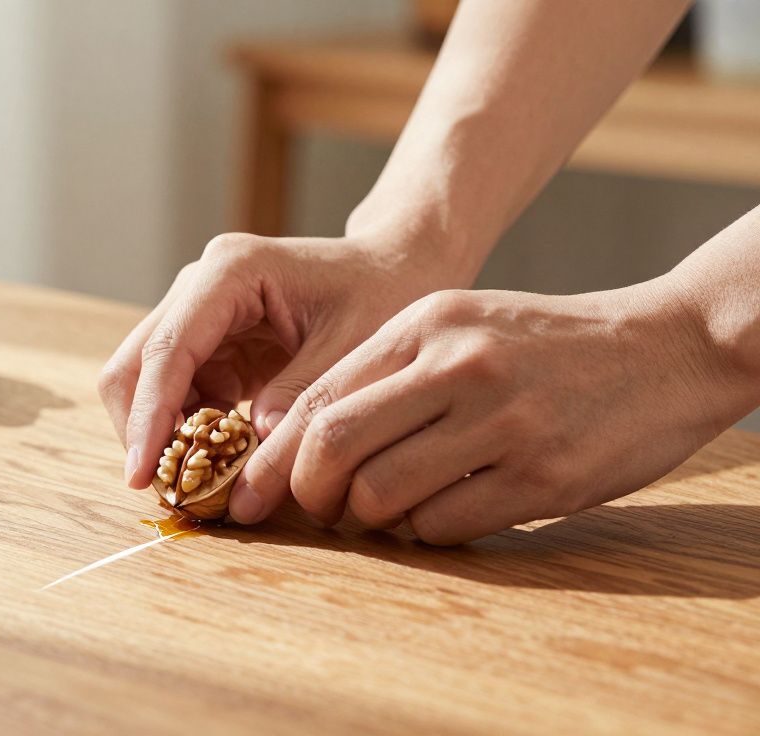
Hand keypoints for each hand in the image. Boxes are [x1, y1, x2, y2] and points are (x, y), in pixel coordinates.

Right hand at [97, 231, 473, 493]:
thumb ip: (303, 394)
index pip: (168, 350)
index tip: (142, 475)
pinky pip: (179, 398)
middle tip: (168, 490)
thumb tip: (254, 450)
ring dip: (162, 438)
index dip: (149, 416)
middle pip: (134, 364)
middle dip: (142, 431)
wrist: (396, 270)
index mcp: (231, 272)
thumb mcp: (354, 345)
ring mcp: (199, 315)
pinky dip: (188, 435)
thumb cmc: (383, 293)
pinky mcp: (210, 346)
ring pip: (147, 385)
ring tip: (195, 487)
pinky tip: (217, 467)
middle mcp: (200, 286)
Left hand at [239, 283, 752, 542]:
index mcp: (425, 325)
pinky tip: (438, 514)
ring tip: (381, 511)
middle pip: (333, 446)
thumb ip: (385, 373)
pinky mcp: (541, 476)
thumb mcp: (458, 325)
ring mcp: (502, 422)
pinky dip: (422, 532)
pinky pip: (442, 525)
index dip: (272, 455)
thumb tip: (301, 441)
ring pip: (381, 495)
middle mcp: (457, 367)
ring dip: (366, 518)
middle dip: (304, 493)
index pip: (319, 398)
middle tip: (311, 511)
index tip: (249, 491)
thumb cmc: (542, 344)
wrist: (663, 347)